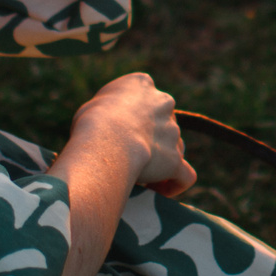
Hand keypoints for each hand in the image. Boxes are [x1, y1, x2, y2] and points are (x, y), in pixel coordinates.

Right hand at [71, 72, 195, 195]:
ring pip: (173, 148)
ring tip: (138, 178)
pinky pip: (185, 175)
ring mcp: (173, 130)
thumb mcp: (93, 105)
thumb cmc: (90, 123)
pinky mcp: (175, 158)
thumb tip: (109, 129)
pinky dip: (175, 184)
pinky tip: (159, 192)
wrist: (105, 139)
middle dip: (150, 141)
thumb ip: (110, 111)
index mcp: (141, 84)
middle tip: (129, 157)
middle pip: (162, 123)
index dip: (136, 118)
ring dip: (160, 164)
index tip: (122, 134)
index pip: (145, 97)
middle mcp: (163, 102)